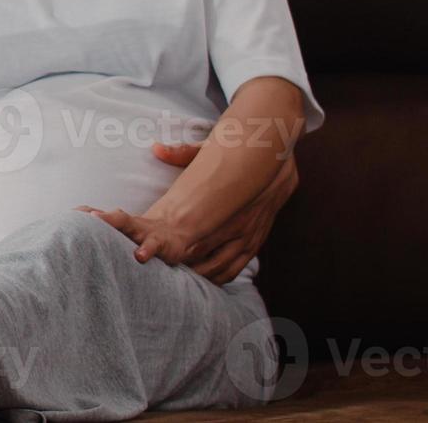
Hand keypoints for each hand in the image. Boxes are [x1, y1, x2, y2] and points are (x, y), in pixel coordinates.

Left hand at [76, 206, 196, 265]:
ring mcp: (142, 230)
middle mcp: (126, 223)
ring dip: (112, 221)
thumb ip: (102, 239)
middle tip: (73, 218)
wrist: (173, 233)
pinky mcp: (159, 242)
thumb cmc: (139, 237)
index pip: (94, 215)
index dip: (78, 216)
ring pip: (126, 222)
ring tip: (97, 221)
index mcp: (116, 223)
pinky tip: (140, 256)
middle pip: (105, 216)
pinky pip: (152, 244)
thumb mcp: (122, 237)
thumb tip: (75, 248)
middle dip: (90, 215)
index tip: (58, 219)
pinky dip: (146, 249)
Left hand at [148, 140, 300, 284]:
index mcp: (220, 205)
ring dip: (197, 273)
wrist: (279, 162)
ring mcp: (247, 236)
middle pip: (200, 254)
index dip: (169, 247)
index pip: (189, 233)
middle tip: (158, 268)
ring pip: (218, 266)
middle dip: (178, 264)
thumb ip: (183, 153)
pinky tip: (205, 278)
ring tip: (177, 277)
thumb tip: (156, 148)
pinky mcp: (256, 242)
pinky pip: (236, 267)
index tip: (148, 253)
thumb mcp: (210, 151)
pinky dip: (219, 276)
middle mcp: (235, 226)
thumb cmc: (238, 156)